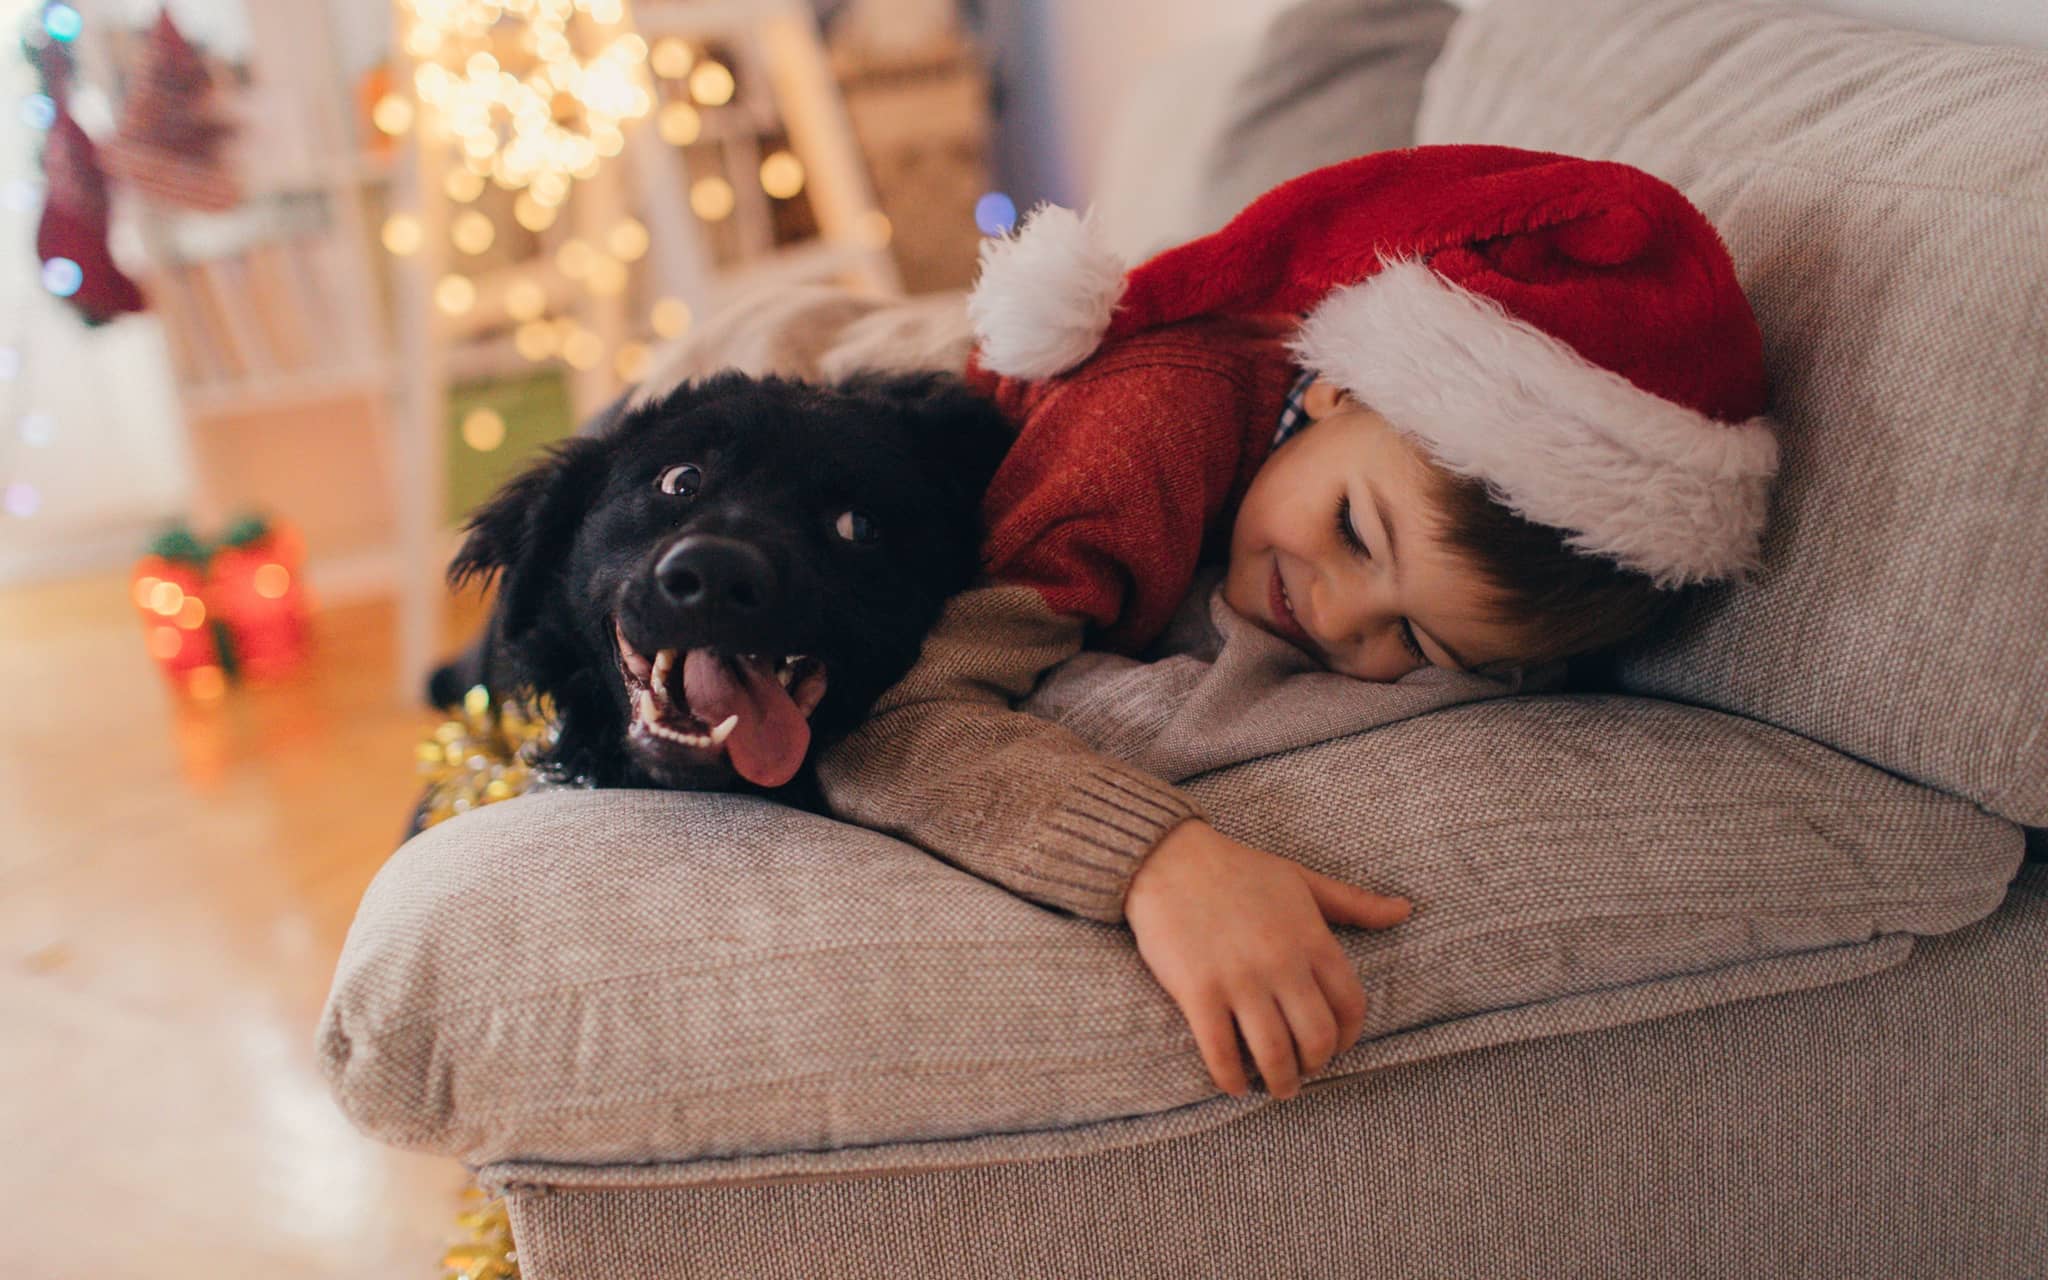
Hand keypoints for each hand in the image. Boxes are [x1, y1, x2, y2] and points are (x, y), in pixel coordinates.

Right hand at [1122, 820, 1410, 1099]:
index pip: (1351, 1006)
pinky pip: (1222, 1052)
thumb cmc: (1238, 869)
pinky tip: (1235, 1084)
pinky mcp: (1198, 992)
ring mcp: (1240, 980)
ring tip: (1276, 1086)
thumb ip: (1354, 903)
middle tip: (1304, 1072)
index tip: (1335, 1047)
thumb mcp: (1302, 880)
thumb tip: (1405, 910)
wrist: (1169, 858)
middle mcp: (1282, 963)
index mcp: (1311, 938)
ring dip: (1280, 1082)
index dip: (1349, 1037)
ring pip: (1274, 1054)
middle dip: (1315, 1066)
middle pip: (1317, 1038)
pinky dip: (1231, 1079)